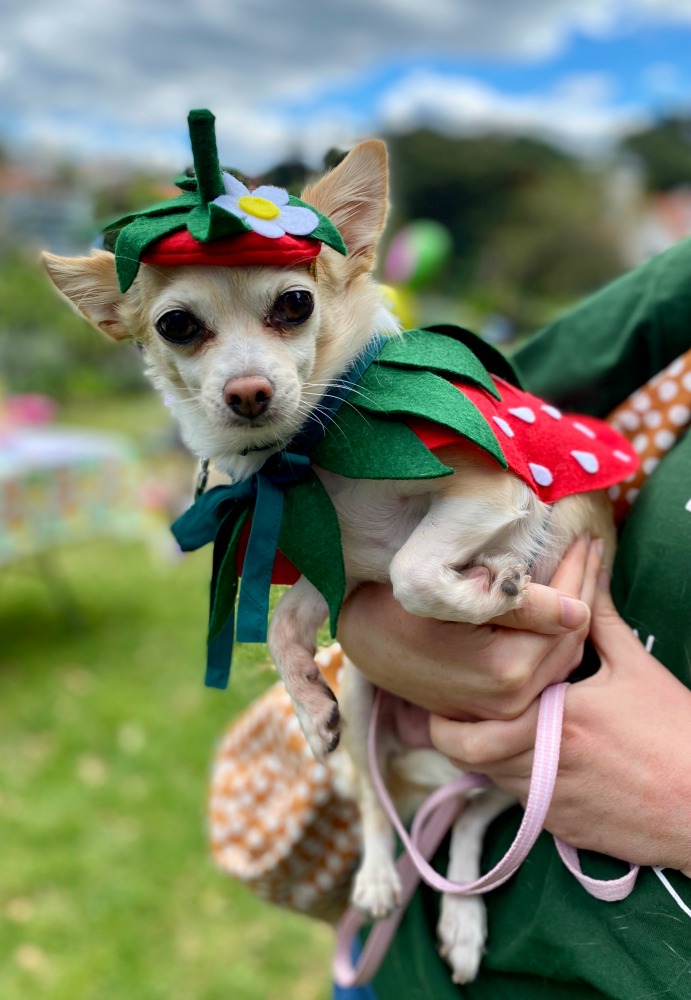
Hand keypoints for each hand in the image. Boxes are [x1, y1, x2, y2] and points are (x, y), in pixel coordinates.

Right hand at [338, 536, 600, 720]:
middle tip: (592, 544)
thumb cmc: (393, 605)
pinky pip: (545, 669)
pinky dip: (557, 635)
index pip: (569, 616)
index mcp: (505, 672)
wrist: (359, 638)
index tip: (587, 536)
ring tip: (581, 567)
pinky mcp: (497, 707)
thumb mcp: (445, 594)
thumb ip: (514, 602)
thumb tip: (575, 609)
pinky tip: (560, 606)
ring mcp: (506, 710)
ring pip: (563, 656)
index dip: (579, 571)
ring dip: (575, 610)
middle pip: (573, 640)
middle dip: (585, 587)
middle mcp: (512, 701)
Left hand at [430, 575, 690, 870]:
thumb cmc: (675, 732)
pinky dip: (511, 777)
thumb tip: (588, 567)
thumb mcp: (635, 668)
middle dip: (447, 734)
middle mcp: (543, 763)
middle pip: (467, 755)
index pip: (479, 719)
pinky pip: (519, 801)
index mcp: (555, 718)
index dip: (451, 707)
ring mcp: (550, 802)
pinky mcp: (561, 828)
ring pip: (488, 778)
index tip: (449, 685)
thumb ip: (600, 619)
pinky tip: (522, 755)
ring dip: (480, 753)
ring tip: (481, 725)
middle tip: (447, 712)